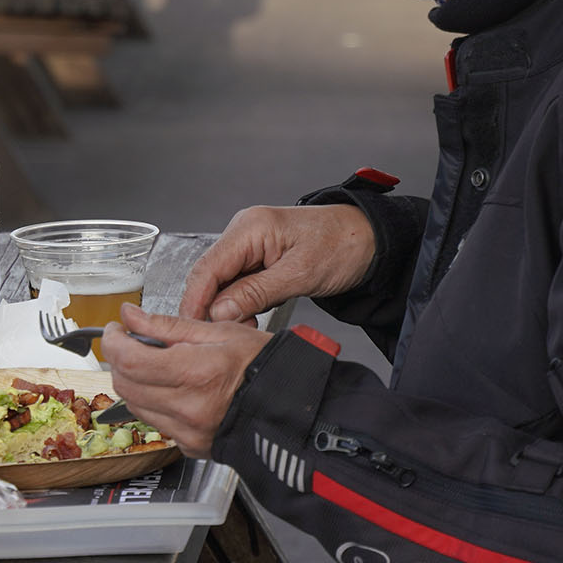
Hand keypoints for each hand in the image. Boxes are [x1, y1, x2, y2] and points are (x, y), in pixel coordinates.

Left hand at [92, 307, 273, 453]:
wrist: (293, 406)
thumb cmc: (265, 366)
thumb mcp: (221, 331)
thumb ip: (168, 325)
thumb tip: (132, 316)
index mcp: (196, 374)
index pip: (129, 360)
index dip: (114, 341)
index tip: (116, 329)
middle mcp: (189, 409)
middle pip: (125, 384)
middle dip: (120, 360)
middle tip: (130, 342)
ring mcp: (188, 432)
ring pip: (135, 406)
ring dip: (133, 382)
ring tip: (154, 364)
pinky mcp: (190, 446)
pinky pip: (156, 422)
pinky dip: (153, 403)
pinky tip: (172, 389)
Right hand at [180, 205, 374, 322]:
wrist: (370, 240)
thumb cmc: (343, 246)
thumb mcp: (300, 275)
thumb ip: (255, 294)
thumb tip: (219, 311)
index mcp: (250, 228)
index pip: (207, 267)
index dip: (195, 300)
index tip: (192, 328)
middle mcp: (244, 232)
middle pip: (209, 275)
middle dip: (210, 307)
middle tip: (222, 334)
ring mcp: (249, 244)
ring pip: (221, 282)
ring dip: (227, 307)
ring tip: (243, 326)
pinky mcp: (257, 256)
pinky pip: (237, 282)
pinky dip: (239, 302)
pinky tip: (249, 316)